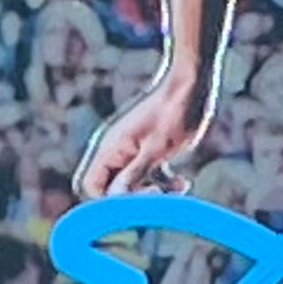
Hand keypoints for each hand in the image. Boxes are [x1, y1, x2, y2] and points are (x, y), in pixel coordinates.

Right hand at [73, 68, 212, 198]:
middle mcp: (114, 149)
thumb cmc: (174, 112)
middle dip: (135, 197)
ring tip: (179, 187)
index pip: (90, 186)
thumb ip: (133, 175)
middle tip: (162, 194)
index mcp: (109, 148)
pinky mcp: (146, 148)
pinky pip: (145, 174)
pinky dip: (161, 181)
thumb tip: (113, 200)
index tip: (142, 195)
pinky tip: (182, 181)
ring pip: (131, 184)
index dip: (111, 200)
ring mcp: (130, 148)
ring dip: (153, 191)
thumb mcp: (156, 148)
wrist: (192, 83)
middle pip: (110, 188)